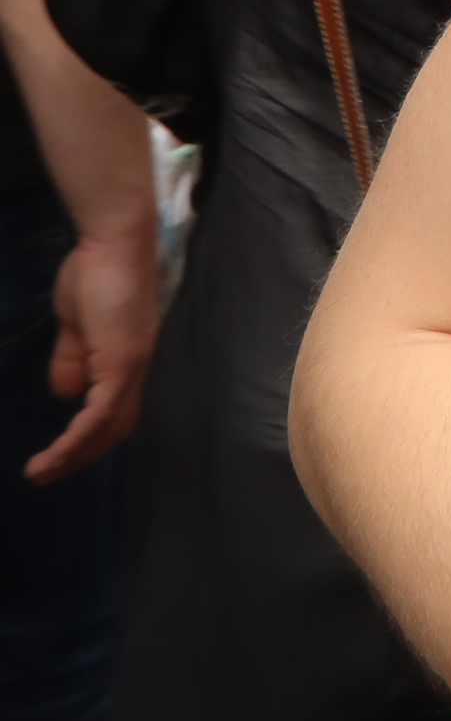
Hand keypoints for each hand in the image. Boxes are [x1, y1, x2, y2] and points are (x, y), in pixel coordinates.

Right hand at [26, 219, 159, 481]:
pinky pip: (103, 411)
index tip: (58, 457)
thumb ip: (74, 359)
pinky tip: (57, 453)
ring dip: (74, 454)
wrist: (113, 244)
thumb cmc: (95, 276)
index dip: (89, 440)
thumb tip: (66, 394)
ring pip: (109, 427)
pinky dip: (80, 436)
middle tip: (45, 475)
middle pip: (116, 428)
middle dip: (80, 456)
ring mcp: (133, 366)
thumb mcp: (77, 326)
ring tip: (42, 472)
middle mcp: (138, 369)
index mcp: (129, 362)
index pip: (116, 414)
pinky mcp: (123, 360)